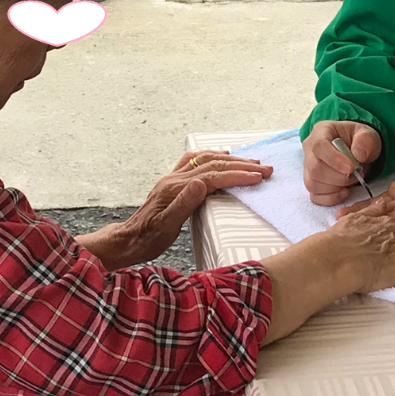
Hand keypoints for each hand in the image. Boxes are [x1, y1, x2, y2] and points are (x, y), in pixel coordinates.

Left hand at [79, 151, 271, 270]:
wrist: (129, 239)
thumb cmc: (148, 238)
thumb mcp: (167, 227)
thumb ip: (184, 203)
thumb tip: (202, 183)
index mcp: (177, 189)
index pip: (214, 176)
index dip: (237, 175)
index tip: (258, 177)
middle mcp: (176, 179)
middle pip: (214, 164)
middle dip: (241, 165)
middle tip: (265, 169)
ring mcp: (174, 178)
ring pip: (206, 160)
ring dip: (231, 159)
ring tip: (252, 161)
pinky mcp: (173, 182)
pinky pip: (195, 161)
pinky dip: (212, 156)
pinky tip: (222, 155)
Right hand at [302, 120, 382, 205]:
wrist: (356, 148)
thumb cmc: (359, 139)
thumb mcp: (367, 134)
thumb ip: (365, 141)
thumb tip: (358, 156)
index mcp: (321, 132)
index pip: (319, 146)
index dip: (334, 159)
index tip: (351, 168)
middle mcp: (309, 149)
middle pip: (315, 169)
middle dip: (339, 177)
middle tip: (356, 175)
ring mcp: (308, 167)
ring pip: (313, 184)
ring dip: (336, 187)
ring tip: (351, 180)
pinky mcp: (312, 182)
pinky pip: (315, 196)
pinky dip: (331, 198)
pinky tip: (344, 191)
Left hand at [337, 129, 394, 220]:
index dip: (385, 222)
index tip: (365, 229)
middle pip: (387, 217)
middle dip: (367, 222)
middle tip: (343, 226)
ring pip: (381, 211)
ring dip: (363, 215)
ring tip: (341, 218)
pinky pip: (381, 201)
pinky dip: (367, 206)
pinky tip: (353, 210)